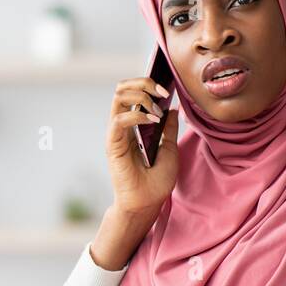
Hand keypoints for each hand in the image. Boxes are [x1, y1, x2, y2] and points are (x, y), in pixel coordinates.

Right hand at [105, 77, 180, 218]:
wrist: (148, 203)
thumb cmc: (156, 181)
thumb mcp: (169, 148)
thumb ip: (169, 128)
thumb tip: (172, 108)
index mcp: (134, 125)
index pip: (133, 92)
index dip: (148, 84)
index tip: (168, 88)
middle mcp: (123, 126)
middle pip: (123, 88)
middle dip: (143, 82)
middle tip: (162, 92)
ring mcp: (117, 134)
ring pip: (119, 96)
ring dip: (141, 96)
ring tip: (157, 110)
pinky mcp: (113, 144)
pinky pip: (119, 119)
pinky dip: (137, 114)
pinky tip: (153, 120)